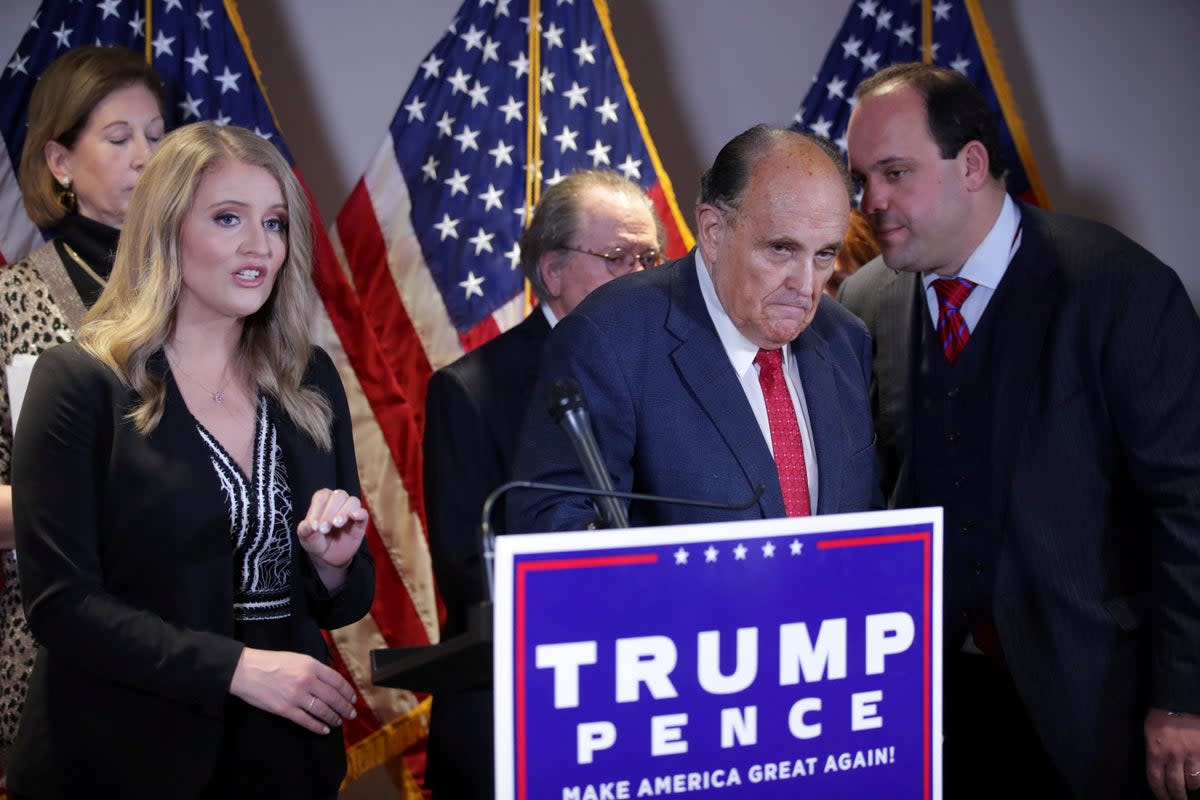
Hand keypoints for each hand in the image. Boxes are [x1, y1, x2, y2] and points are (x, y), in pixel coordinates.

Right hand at [229, 647, 357, 733]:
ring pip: (322, 710)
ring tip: (339, 722)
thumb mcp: (297, 658)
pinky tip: (324, 729)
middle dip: (345, 707)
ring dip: (334, 718)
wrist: (245, 670)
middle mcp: (306, 680)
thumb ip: (314, 668)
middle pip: (333, 697)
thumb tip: (330, 681)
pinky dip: (318, 726)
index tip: (353, 698)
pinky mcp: (285, 710)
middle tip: (351, 714)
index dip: (347, 691)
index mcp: (311, 665)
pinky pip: (306, 721)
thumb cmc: (270, 662)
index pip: (337, 680)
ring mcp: (296, 696)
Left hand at [298, 488, 368, 587]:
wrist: (327, 557)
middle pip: (338, 496)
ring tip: (337, 524)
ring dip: (344, 512)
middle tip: (324, 529)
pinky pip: (364, 513)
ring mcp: (350, 511)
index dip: (317, 509)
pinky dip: (359, 513)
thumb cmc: (316, 541)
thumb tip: (309, 525)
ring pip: (352, 501)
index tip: (313, 525)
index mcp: (322, 501)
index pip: (322, 496)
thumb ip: (305, 530)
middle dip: (330, 512)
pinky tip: (353, 516)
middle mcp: (338, 502)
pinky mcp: (360, 522)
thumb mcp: (306, 537)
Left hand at [1145, 707, 1199, 799]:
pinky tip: (1198, 777)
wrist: (1179, 701)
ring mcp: (1190, 754)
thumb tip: (1156, 769)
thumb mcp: (1149, 734)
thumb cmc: (1160, 716)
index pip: (1155, 780)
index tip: (1163, 799)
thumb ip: (1153, 752)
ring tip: (1189, 786)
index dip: (1159, 793)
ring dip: (1190, 786)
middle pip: (1175, 786)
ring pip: (1192, 781)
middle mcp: (1172, 756)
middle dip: (1176, 797)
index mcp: (1155, 751)